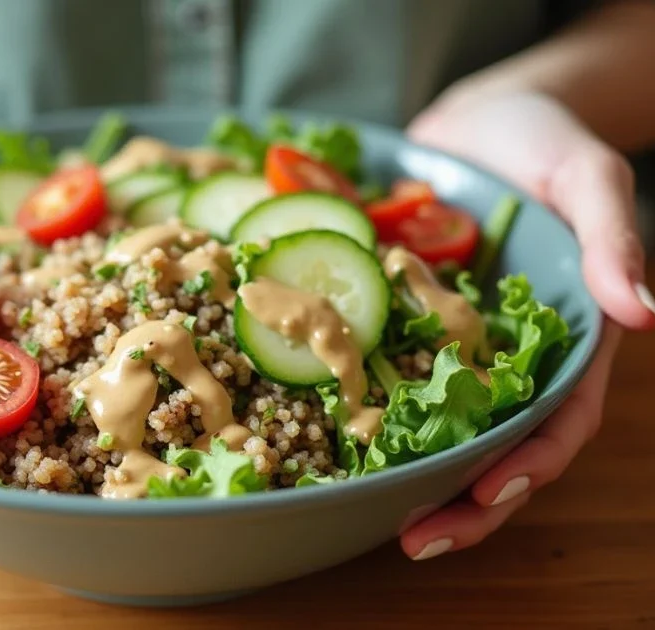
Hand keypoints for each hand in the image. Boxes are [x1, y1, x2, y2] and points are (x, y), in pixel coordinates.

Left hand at [399, 90, 654, 559]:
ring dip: (408, 475)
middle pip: (494, 447)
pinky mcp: (403, 327)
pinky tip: (322, 436)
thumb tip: (645, 313)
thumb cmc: (544, 142)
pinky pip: (384, 376)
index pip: (557, 422)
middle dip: (462, 501)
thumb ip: (612, 239)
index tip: (490, 491)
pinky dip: (362, 411)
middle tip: (414, 539)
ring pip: (437, 430)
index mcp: (563, 343)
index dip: (529, 464)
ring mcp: (452, 348)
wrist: (476, 123)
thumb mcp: (588, 175)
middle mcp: (507, 358)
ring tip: (366, 511)